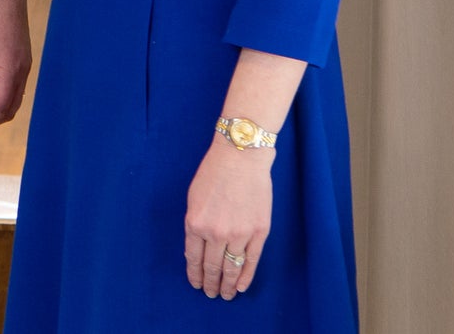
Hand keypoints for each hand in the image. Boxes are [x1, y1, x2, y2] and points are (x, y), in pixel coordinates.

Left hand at [185, 136, 272, 298]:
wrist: (240, 158)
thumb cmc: (213, 174)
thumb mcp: (193, 199)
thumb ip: (196, 224)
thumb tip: (198, 247)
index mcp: (195, 223)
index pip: (193, 258)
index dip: (195, 274)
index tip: (196, 284)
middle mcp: (216, 233)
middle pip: (213, 267)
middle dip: (211, 283)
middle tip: (211, 294)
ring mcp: (239, 234)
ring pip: (232, 268)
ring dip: (228, 284)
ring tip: (226, 295)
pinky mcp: (259, 232)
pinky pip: (251, 261)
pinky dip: (245, 276)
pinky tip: (241, 286)